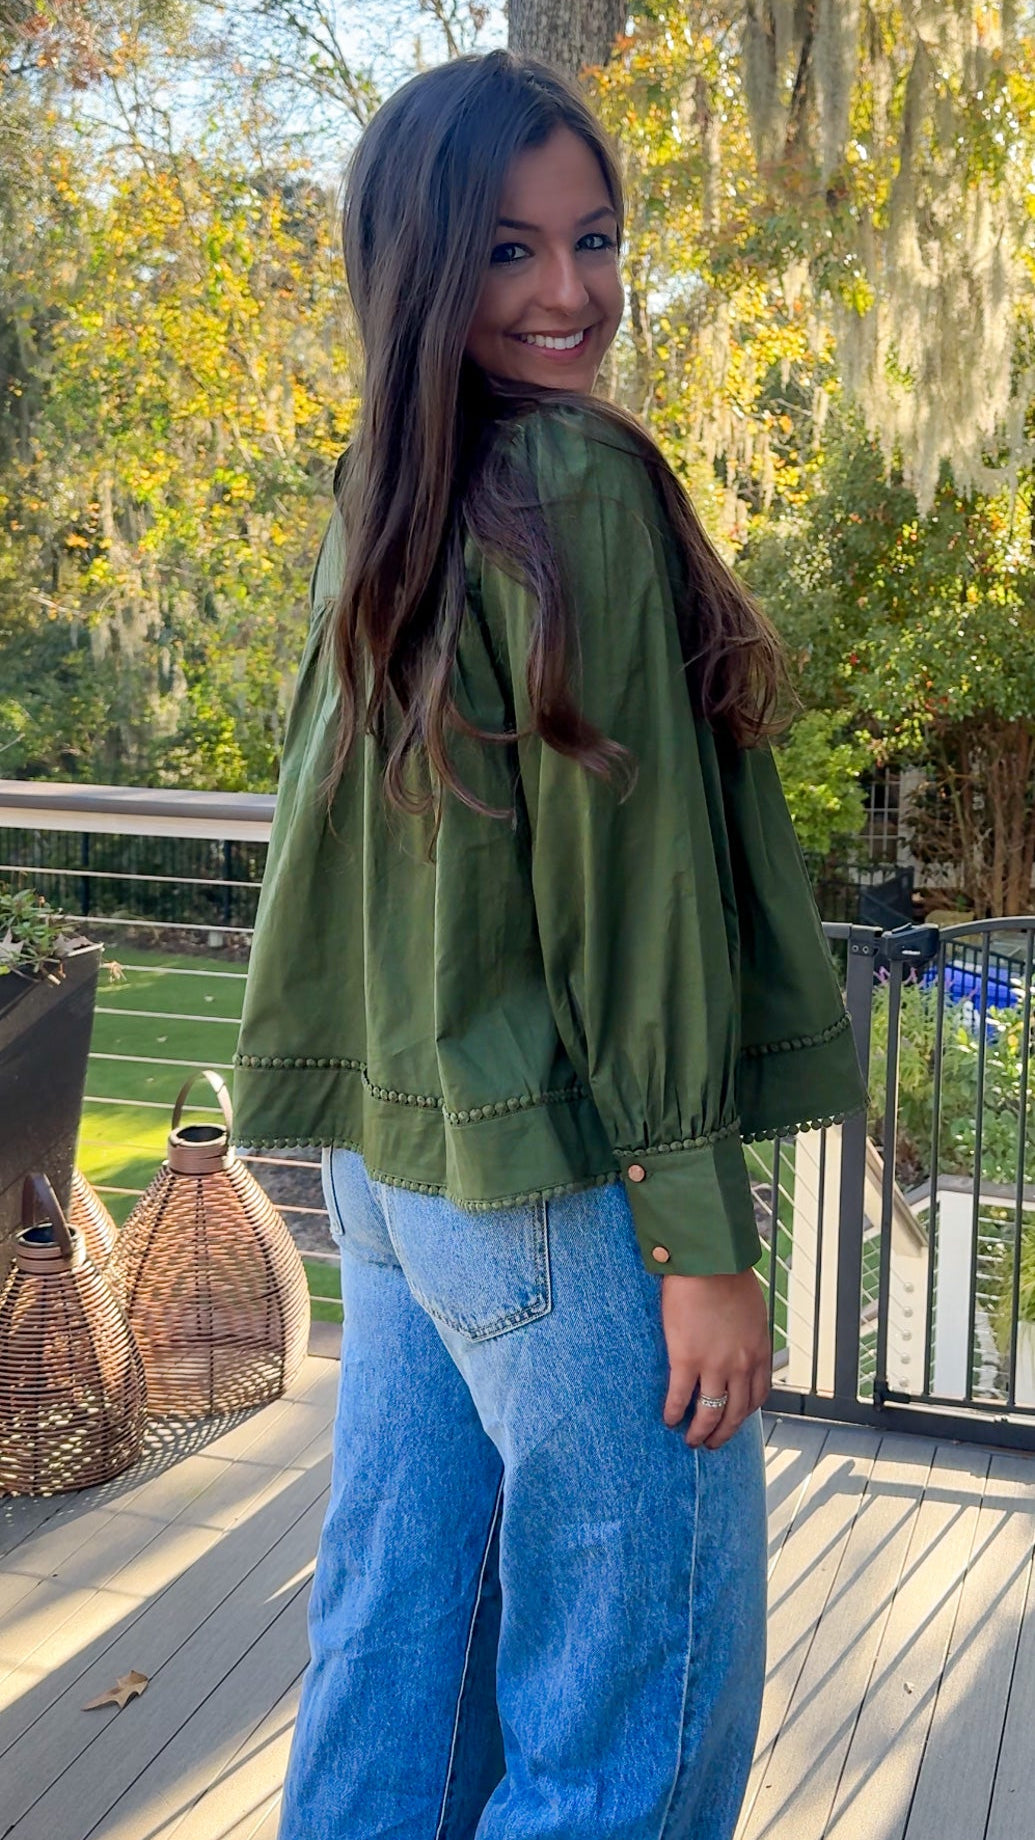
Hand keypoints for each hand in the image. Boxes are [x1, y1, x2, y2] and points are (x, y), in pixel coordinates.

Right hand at [660, 1269, 770, 1449]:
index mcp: (758, 1351)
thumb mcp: (752, 1310)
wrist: (709, 1262)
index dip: (745, 1413)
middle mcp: (741, 1365)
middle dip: (724, 1432)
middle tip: (712, 1443)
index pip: (757, 1395)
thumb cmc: (728, 1275)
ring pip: (710, 1413)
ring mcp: (714, 1365)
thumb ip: (748, 1333)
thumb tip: (738, 1341)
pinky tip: (667, 1419)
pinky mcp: (687, 1359)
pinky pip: (680, 1396)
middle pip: (736, 1412)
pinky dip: (673, 1412)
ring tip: (690, 1440)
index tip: (734, 1420)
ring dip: (700, 1431)